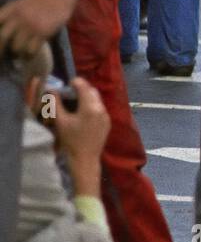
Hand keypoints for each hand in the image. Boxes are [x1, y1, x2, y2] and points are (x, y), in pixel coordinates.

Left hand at [0, 0, 79, 59]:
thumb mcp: (21, 3)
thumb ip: (12, 15)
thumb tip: (5, 29)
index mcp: (11, 9)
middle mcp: (18, 18)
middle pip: (3, 37)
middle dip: (0, 48)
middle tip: (1, 55)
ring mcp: (31, 26)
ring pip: (17, 46)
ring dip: (18, 52)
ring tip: (20, 55)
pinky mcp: (43, 33)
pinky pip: (32, 49)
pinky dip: (30, 54)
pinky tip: (30, 54)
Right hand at [51, 78, 109, 194]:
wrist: (85, 158)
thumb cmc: (71, 140)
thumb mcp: (60, 120)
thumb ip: (56, 103)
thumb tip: (52, 90)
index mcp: (90, 107)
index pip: (84, 86)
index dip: (75, 82)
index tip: (66, 85)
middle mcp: (101, 109)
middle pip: (93, 91)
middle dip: (82, 88)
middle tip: (69, 92)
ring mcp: (106, 116)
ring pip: (97, 99)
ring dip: (87, 96)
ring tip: (75, 101)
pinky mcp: (107, 122)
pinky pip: (100, 108)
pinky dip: (92, 105)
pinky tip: (82, 112)